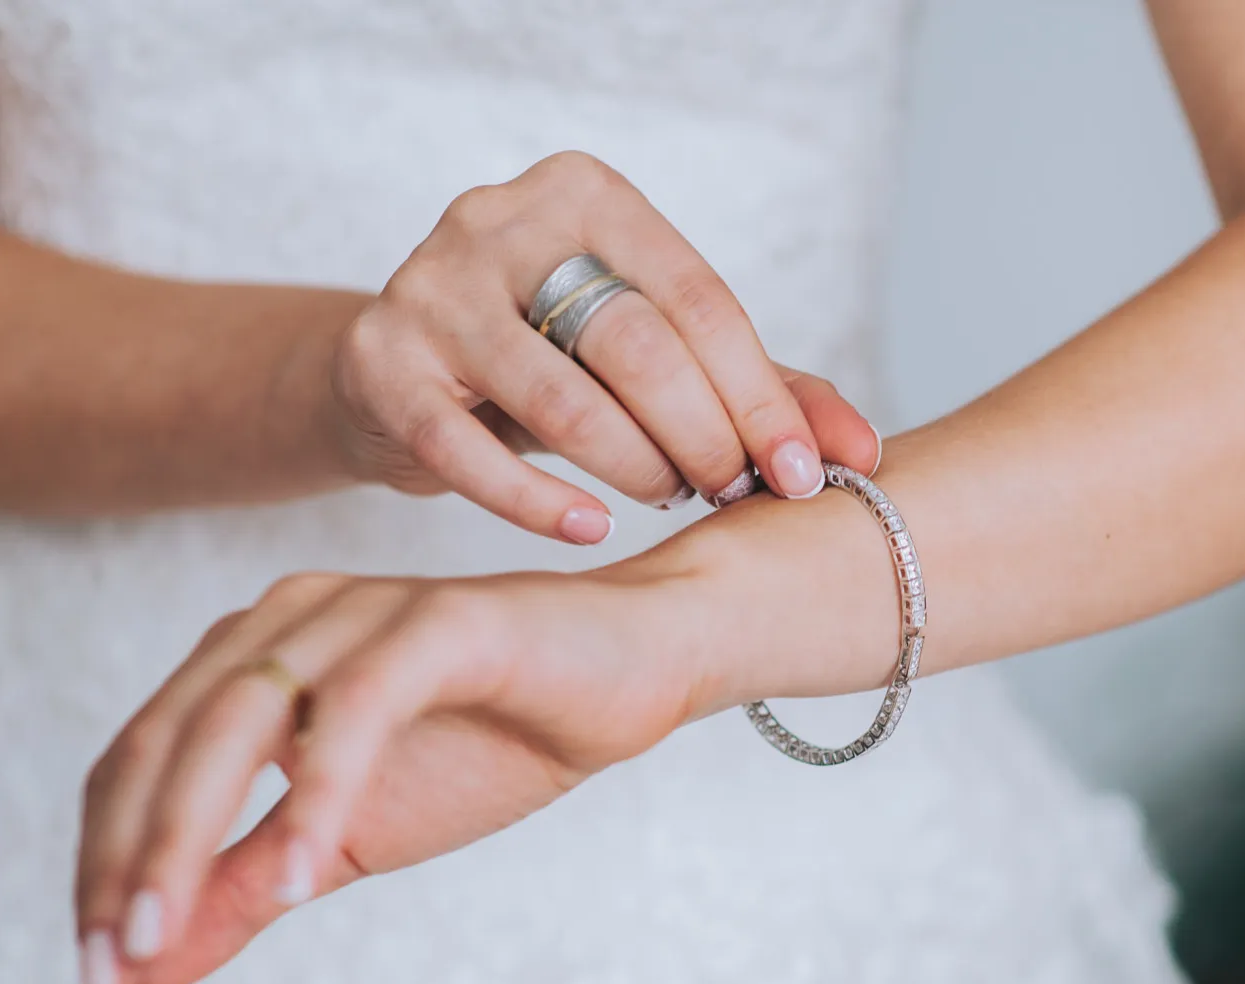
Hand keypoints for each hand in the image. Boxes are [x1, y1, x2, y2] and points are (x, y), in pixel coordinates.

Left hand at [73, 566, 709, 983]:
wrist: (636, 673)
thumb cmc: (495, 741)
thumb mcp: (354, 838)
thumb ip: (249, 888)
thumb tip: (141, 972)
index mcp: (252, 659)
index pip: (138, 762)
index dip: (105, 864)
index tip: (98, 970)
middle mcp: (287, 619)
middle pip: (167, 740)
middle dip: (130, 861)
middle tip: (115, 965)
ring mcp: (361, 612)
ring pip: (239, 718)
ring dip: (192, 833)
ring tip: (169, 935)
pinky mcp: (441, 621)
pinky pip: (359, 707)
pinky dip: (321, 790)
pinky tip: (305, 874)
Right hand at [326, 150, 880, 542]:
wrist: (395, 378)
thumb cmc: (549, 359)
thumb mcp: (654, 355)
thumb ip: (759, 389)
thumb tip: (866, 452)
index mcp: (584, 194)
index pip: (699, 298)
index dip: (762, 396)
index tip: (805, 476)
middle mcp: (499, 220)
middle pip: (636, 343)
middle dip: (704, 433)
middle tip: (730, 491)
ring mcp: (429, 288)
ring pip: (561, 397)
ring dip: (635, 467)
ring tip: (668, 499)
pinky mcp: (379, 364)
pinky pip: (468, 450)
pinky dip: (539, 503)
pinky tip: (592, 528)